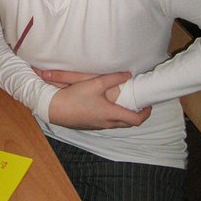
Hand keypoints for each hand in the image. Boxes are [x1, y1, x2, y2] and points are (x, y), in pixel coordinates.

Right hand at [34, 68, 150, 129]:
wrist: (53, 109)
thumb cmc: (74, 97)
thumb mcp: (95, 83)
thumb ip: (113, 78)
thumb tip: (128, 75)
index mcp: (111, 114)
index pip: (136, 119)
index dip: (145, 113)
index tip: (148, 104)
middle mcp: (106, 123)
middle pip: (128, 124)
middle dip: (136, 115)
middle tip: (138, 104)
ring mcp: (97, 126)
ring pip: (117, 124)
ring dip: (123, 116)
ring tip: (123, 103)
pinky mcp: (89, 125)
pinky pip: (106, 123)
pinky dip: (112, 116)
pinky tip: (106, 106)